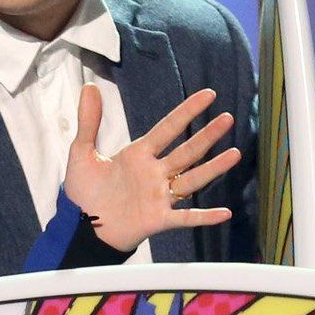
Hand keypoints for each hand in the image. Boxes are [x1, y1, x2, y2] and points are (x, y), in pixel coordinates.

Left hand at [61, 83, 238, 252]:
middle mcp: (154, 174)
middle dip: (207, 135)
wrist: (80, 227)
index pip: (168, 128)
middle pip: (187, 151)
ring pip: (192, 179)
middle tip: (227, 119)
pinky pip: (185, 218)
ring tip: (234, 154)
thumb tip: (90, 87)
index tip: (208, 95)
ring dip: (213, 168)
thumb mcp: (82, 153)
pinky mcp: (158, 220)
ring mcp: (159, 197)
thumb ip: (89, 122)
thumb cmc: (83, 192)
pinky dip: (204, 217)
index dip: (187, 111)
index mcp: (139, 155)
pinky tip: (224, 213)